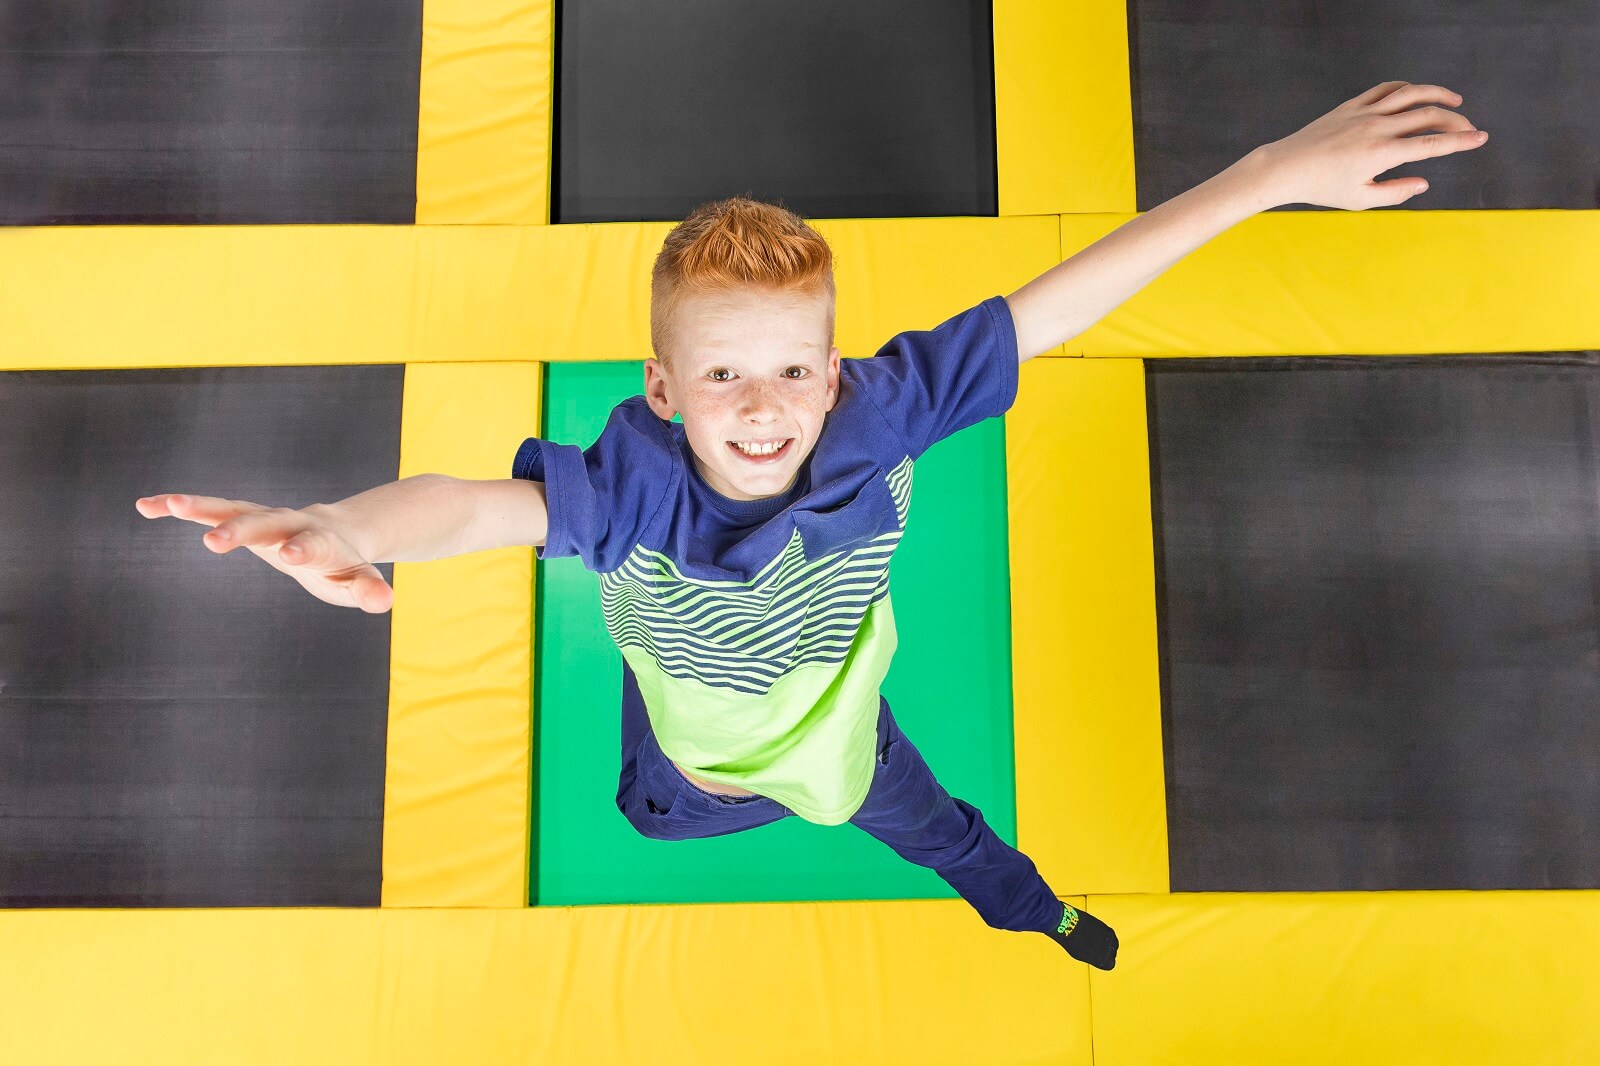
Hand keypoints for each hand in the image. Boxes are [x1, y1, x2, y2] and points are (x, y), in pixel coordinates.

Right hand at [135, 493, 393, 613]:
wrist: (339, 533)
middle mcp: (289, 523)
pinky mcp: (242, 518)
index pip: (312, 544)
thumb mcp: (359, 582)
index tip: (291, 555)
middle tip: (213, 541)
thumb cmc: (346, 565)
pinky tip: (145, 506)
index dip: (303, 549)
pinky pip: (209, 509)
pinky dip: (180, 507)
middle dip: (241, 530)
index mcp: (320, 542)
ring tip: (167, 504)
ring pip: (232, 508)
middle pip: (265, 523)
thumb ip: (369, 590)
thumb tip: (383, 601)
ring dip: (202, 507)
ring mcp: (263, 518)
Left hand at [1251, 81, 1487, 210]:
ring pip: (1411, 94)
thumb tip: (1423, 183)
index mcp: (1383, 153)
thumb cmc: (1321, 188)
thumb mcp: (1360, 199)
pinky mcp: (1352, 105)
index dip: (1461, 141)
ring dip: (1438, 94)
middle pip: (1429, 115)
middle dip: (1456, 121)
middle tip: (1469, 129)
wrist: (1286, 167)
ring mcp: (1364, 113)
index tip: (1481, 139)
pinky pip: (1386, 89)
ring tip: (1455, 100)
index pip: (1433, 144)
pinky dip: (1406, 88)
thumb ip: (1396, 193)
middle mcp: (1377, 128)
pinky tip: (1416, 95)